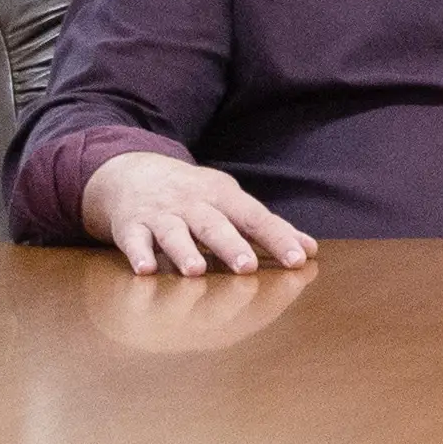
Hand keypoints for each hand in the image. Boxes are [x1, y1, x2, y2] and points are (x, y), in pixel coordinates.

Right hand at [81, 151, 317, 276]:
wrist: (132, 172)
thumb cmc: (194, 195)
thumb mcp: (230, 202)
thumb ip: (267, 227)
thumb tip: (310, 250)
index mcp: (223, 197)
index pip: (255, 218)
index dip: (277, 238)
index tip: (298, 259)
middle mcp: (193, 204)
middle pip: (214, 225)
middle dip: (231, 245)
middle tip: (247, 267)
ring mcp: (160, 214)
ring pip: (173, 233)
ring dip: (184, 251)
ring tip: (196, 271)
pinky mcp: (131, 226)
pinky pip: (134, 241)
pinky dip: (138, 254)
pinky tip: (145, 270)